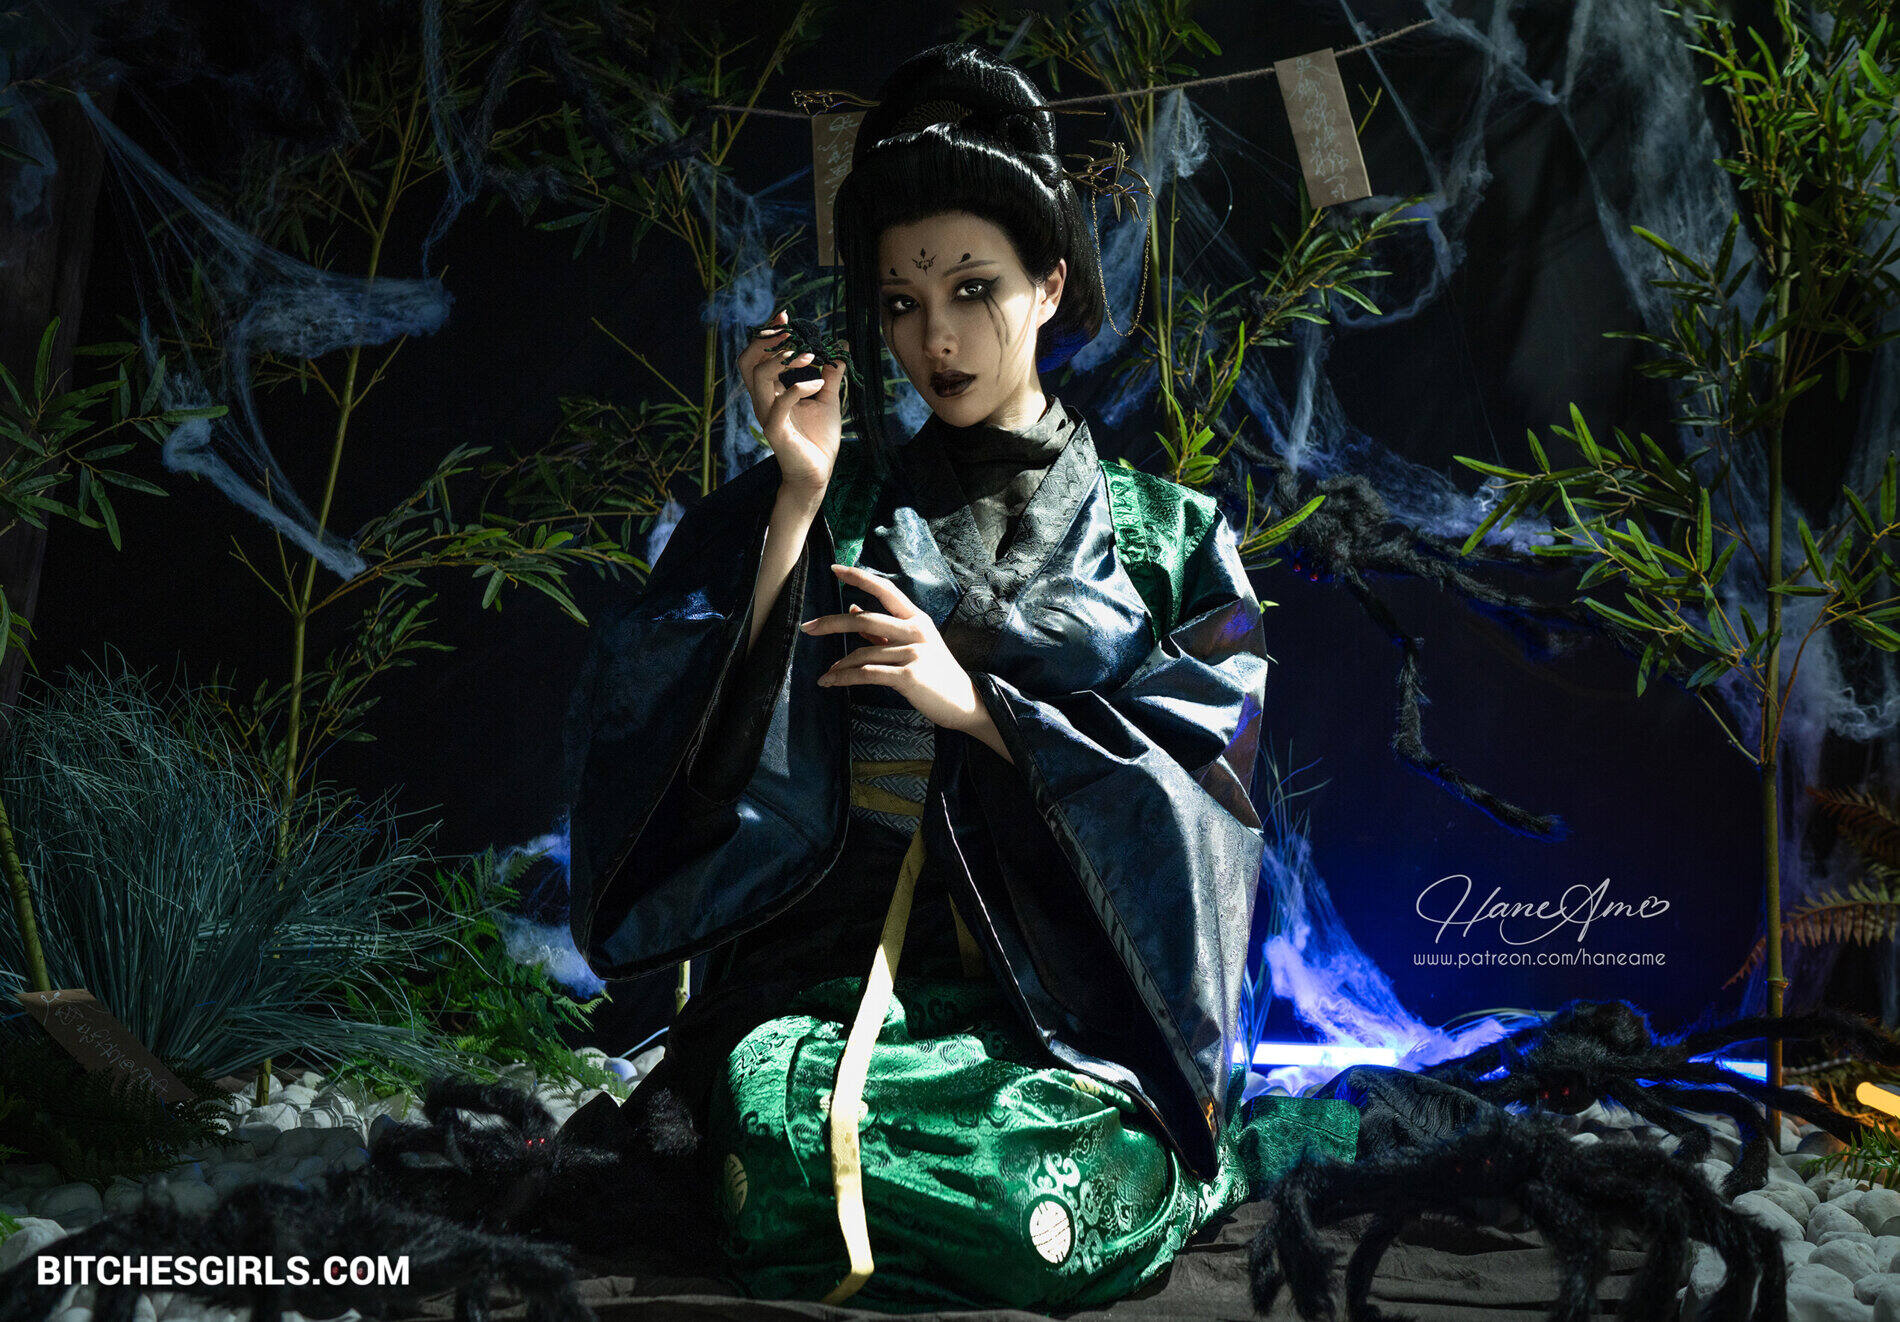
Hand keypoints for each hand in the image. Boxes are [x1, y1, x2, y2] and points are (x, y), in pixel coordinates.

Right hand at [736, 309, 847, 497]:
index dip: (766, 334)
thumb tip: (840, 349)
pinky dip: (798, 388)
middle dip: (765, 341)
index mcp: (772, 391)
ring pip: (758, 378)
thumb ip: (831, 375)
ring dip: (782, 361)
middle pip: (747, 362)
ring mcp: (767, 415)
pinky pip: (778, 403)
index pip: (758, 356)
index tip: (783, 315)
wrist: (819, 473)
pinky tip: (818, 384)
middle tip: (789, 331)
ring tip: (809, 356)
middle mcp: (764, 400)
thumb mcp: (828, 400)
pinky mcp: (776, 431)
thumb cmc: (819, 439)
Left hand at [800, 565, 1010, 761]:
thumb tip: (854, 610)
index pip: (885, 590)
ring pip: (864, 653)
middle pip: (865, 619)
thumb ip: (885, 630)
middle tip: (808, 628)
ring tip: (826, 674)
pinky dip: (845, 678)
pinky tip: (831, 681)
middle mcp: (916, 630)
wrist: (964, 702)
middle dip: (832, 623)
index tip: (835, 569)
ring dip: (839, 664)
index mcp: (917, 618)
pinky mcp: (909, 675)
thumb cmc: (936, 674)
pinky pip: (868, 674)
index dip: (859, 577)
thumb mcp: (915, 645)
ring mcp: (913, 652)